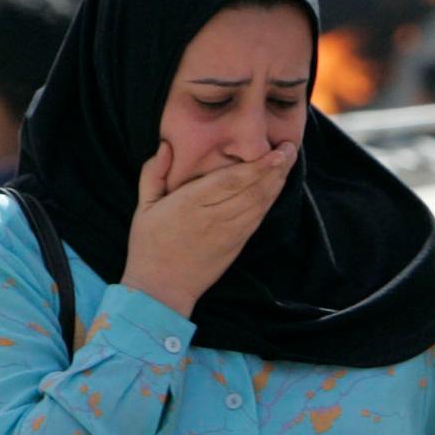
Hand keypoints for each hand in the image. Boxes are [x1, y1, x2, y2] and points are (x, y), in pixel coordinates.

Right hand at [121, 140, 294, 316]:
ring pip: (260, 204)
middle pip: (253, 190)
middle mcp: (214, 218)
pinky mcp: (236, 245)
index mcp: (190, 204)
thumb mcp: (143, 206)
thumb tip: (166, 145)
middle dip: (276, 168)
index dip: (258, 165)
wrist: (161, 289)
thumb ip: (153, 173)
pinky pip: (257, 218)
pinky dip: (270, 200)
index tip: (276, 150)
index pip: (231, 181)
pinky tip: (276, 185)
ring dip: (277, 181)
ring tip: (289, 160)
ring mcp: (229, 233)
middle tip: (291, 147)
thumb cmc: (149, 245)